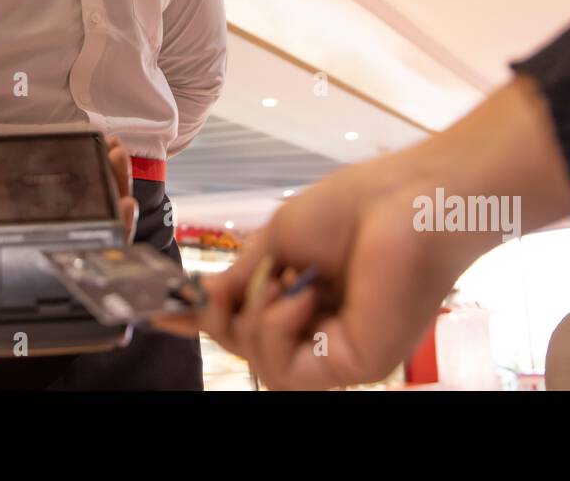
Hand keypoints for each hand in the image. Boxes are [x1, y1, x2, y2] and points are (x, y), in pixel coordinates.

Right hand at [0, 129, 138, 250]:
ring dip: (109, 181)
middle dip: (112, 205)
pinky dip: (98, 168)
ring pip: (89, 206)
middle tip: (119, 170)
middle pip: (84, 230)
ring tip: (116, 151)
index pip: (58, 249)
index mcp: (8, 239)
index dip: (95, 240)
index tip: (119, 210)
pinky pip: (81, 185)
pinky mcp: (48, 190)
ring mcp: (43, 210)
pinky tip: (108, 147)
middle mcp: (31, 229)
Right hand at [156, 77, 569, 388]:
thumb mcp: (276, 239)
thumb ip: (236, 276)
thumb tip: (195, 297)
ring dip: (257, 320)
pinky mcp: (357, 364)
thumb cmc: (356, 206)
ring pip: (265, 366)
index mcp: (308, 297)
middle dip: (222, 318)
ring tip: (283, 280)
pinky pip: (291, 370)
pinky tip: (298, 297)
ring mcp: (342, 350)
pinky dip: (279, 330)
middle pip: (248, 347)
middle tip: (215, 291)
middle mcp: (324, 329)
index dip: (203, 319)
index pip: (247, 320)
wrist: (410, 199)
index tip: (160, 311)